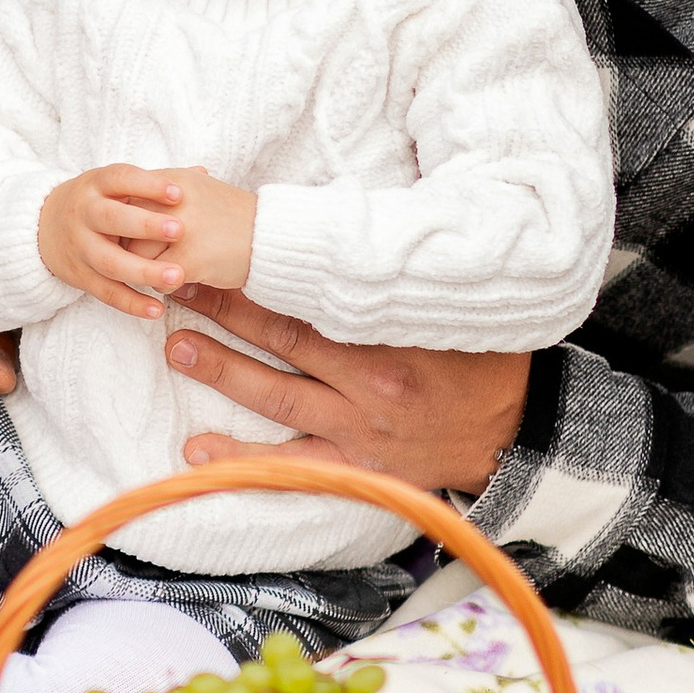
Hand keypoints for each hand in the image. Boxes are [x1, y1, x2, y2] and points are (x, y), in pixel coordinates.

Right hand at [38, 164, 255, 316]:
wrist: (44, 227)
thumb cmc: (98, 202)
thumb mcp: (117, 186)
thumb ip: (156, 183)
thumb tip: (202, 172)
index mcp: (96, 185)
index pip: (120, 178)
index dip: (147, 184)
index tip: (178, 192)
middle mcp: (84, 214)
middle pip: (111, 219)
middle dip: (145, 225)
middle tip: (179, 230)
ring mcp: (79, 247)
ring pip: (109, 261)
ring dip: (143, 270)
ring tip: (178, 275)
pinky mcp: (79, 277)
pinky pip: (106, 292)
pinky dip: (131, 303)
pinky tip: (158, 309)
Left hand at [164, 284, 532, 499]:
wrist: (516, 434)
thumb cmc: (478, 358)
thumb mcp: (446, 305)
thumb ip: (396, 276)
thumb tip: (349, 224)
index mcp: (391, 333)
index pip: (310, 297)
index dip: (258, 275)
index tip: (219, 251)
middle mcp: (371, 382)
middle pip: (283, 338)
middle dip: (225, 310)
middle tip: (176, 284)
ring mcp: (360, 428)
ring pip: (277, 397)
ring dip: (222, 371)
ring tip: (177, 346)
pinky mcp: (357, 468)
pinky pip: (292, 465)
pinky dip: (242, 460)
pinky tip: (196, 451)